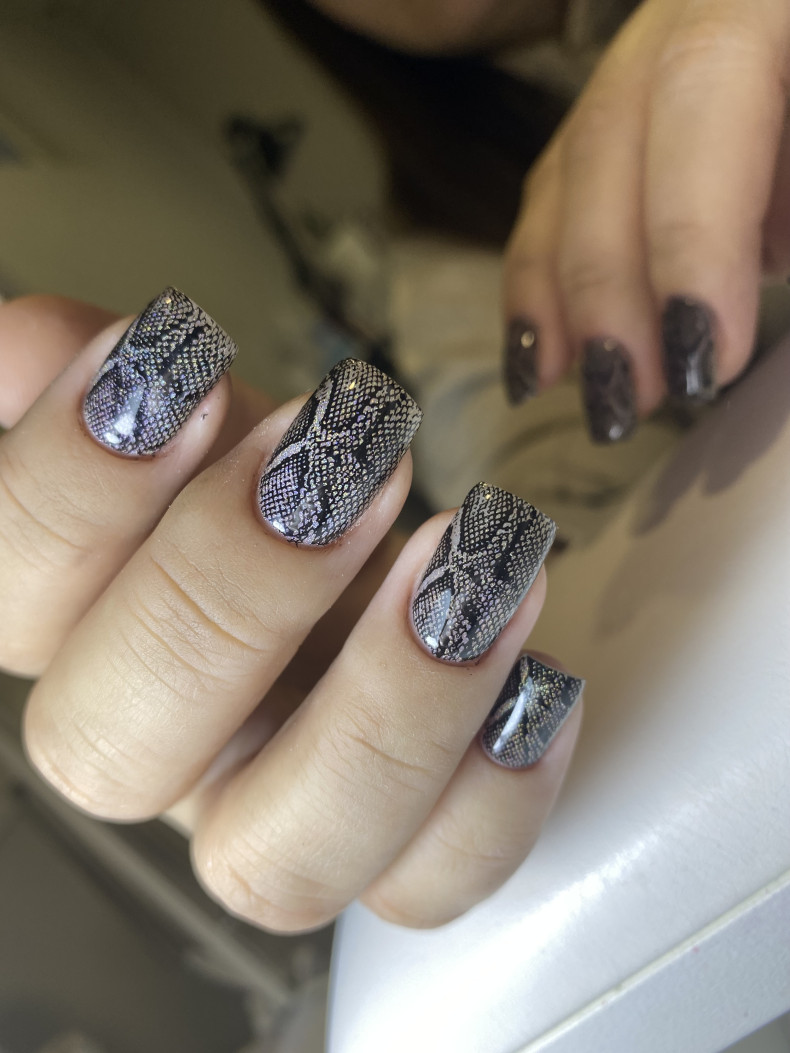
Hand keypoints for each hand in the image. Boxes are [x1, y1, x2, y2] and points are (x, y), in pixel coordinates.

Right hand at [1, 291, 581, 931]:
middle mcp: (168, 746)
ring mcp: (279, 817)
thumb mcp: (210, 413)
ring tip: (476, 563)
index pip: (15, 601)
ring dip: (385, 708)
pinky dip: (494, 791)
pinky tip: (540, 674)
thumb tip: (24, 343)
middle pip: (114, 753)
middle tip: (340, 461)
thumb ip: (119, 379)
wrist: (396, 554)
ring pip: (278, 861)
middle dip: (228, 593)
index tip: (183, 363)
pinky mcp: (397, 852)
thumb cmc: (290, 484)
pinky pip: (432, 883)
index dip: (79, 491)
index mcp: (85, 631)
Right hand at [503, 0, 789, 441]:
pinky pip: (555, 199)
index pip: (705, 88)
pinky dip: (544, 286)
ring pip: (567, 174)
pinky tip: (545, 358)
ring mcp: (637, 66)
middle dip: (608, 284)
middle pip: (608, 139)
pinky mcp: (614, 124)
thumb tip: (766, 265)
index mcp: (763, 4)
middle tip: (633, 395)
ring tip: (590, 393)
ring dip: (563, 301)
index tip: (703, 352)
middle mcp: (686, 17)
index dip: (691, 229)